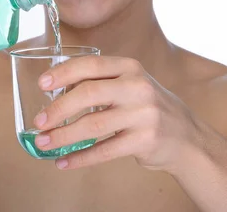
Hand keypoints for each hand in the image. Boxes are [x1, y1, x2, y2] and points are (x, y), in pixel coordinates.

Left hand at [32, 56, 202, 172]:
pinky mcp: (145, 141)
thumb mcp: (129, 85)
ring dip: (63, 136)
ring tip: (44, 143)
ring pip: (93, 125)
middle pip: (88, 94)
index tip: (41, 84)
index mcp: (129, 68)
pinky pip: (104, 151)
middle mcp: (137, 87)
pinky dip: (80, 158)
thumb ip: (99, 83)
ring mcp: (144, 115)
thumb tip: (55, 91)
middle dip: (58, 109)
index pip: (89, 65)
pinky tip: (63, 162)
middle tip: (39, 122)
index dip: (62, 73)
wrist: (187, 138)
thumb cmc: (147, 108)